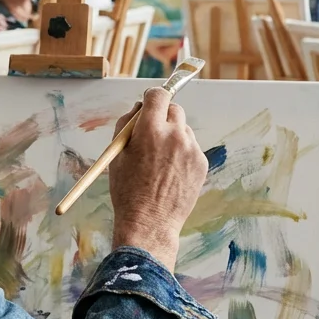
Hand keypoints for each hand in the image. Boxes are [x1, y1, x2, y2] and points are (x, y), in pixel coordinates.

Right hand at [108, 88, 208, 271]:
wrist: (149, 223)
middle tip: (153, 131)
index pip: (158, 95)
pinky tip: (170, 173)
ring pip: (184, 129)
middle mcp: (174, 135)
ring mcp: (191, 149)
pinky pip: (192, 148)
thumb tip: (139, 108)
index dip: (152, 97)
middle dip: (163, 115)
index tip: (149, 102)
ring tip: (160, 161)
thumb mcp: (117, 154)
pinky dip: (182, 154)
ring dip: (173, 136)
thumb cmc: (127, 190)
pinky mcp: (202, 163)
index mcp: (150, 129)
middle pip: (174, 108)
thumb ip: (126, 124)